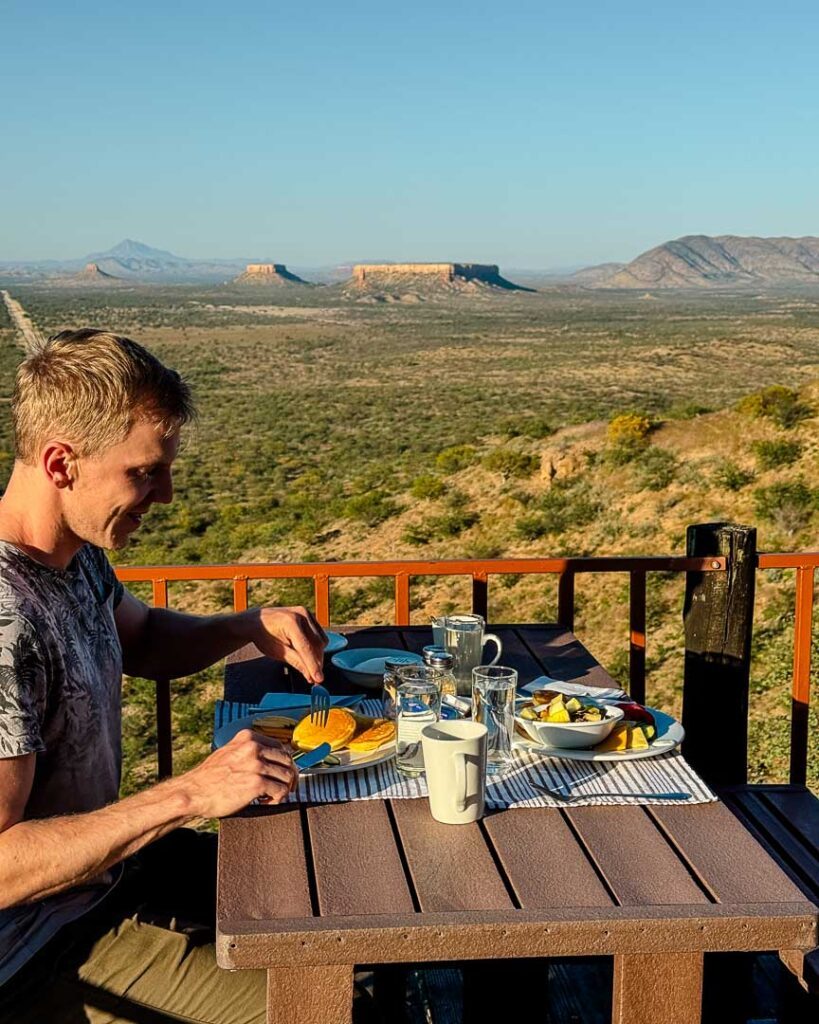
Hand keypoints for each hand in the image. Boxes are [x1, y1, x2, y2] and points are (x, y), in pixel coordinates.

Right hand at [176, 730, 297, 817]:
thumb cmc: (208, 778)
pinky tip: (267, 802)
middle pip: (287, 760)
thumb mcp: (229, 753)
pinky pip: (280, 790)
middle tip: (285, 787)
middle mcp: (253, 748)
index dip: (284, 762)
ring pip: (286, 776)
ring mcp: (256, 765)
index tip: (284, 771)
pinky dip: (278, 799)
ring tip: (272, 796)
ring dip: (283, 788)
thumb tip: (270, 759)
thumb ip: (248, 751)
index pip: (280, 746)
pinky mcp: (256, 783)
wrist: (193, 793)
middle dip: (288, 775)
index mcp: (247, 738)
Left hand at [252, 606, 326, 683]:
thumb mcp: (277, 652)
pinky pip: (319, 634)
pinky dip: (316, 645)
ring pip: (321, 639)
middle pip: (317, 644)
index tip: (318, 678)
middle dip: (316, 661)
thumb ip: (296, 662)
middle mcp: (301, 615)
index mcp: (291, 623)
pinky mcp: (309, 615)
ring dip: (318, 654)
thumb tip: (310, 676)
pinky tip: (307, 651)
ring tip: (308, 663)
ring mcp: (306, 613)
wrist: (257, 620)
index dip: (313, 665)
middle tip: (313, 676)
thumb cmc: (264, 636)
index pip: (306, 648)